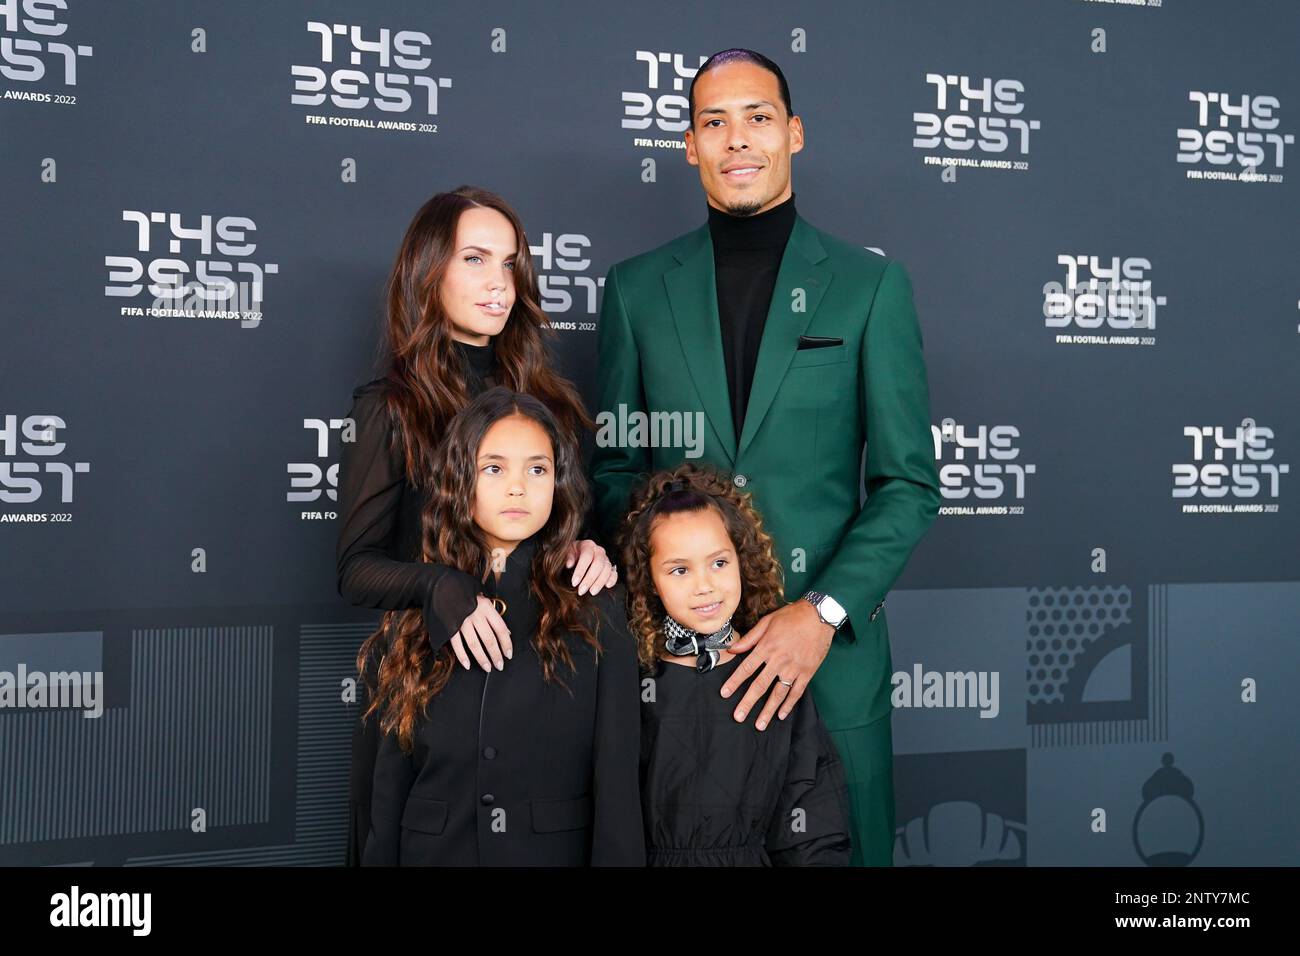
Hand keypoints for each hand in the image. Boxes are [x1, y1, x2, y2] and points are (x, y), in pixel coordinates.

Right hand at [450, 595, 511, 670]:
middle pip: (489, 639)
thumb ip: (495, 616)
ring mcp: (462, 621)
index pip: (501, 629)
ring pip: (474, 644)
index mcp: (486, 608)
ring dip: (482, 658)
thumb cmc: (467, 594)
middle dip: (495, 655)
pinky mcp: (449, 626)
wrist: (443, 586)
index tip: (509, 654)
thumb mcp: (484, 600)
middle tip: (500, 666)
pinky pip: (457, 644)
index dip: (506, 643)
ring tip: (487, 668)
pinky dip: (462, 656)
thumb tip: (507, 632)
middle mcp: (475, 615)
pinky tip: (467, 665)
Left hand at [565, 539, 617, 595]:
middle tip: (581, 591)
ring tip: (592, 592)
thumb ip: (568, 557)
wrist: (578, 553)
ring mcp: (606, 559)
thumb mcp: (567, 552)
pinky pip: (614, 573)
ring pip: (607, 569)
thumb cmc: (572, 554)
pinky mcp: (610, 567)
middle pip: (598, 564)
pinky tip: (607, 586)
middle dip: (589, 579)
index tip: (574, 583)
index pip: (586, 556)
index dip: (580, 570)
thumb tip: (569, 564)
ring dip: (600, 582)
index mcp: (588, 545)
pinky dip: (612, 579)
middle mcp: (599, 551)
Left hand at [720, 600, 833, 730]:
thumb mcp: (767, 622)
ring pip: (778, 694)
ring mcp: (794, 668)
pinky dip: (789, 705)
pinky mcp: (807, 672)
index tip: (725, 694)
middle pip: (760, 686)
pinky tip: (781, 715)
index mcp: (767, 647)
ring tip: (760, 725)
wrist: (819, 615)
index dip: (734, 682)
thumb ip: (749, 638)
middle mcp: (779, 660)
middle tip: (738, 717)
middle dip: (747, 703)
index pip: (746, 668)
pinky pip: (796, 692)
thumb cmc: (791, 616)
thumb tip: (732, 649)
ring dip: (768, 710)